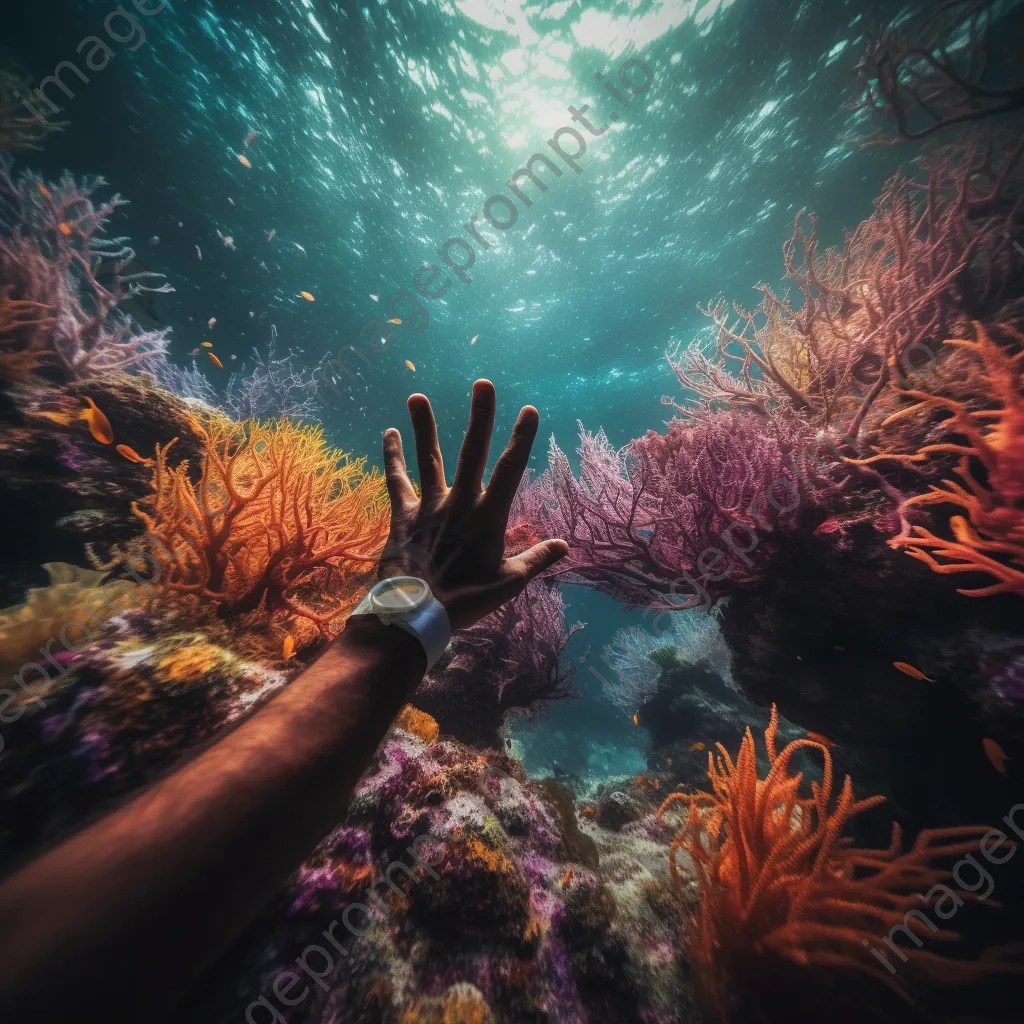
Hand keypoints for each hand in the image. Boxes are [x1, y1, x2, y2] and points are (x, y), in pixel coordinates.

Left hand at [377, 379, 567, 630]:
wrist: (415, 613)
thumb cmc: (466, 601)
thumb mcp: (508, 584)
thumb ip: (536, 560)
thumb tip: (564, 545)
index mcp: (488, 517)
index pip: (510, 470)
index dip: (521, 439)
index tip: (528, 410)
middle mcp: (459, 502)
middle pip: (472, 452)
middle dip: (479, 417)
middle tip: (482, 384)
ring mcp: (429, 506)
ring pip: (428, 458)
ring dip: (424, 426)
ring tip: (416, 396)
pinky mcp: (403, 515)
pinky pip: (397, 480)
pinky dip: (392, 456)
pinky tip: (388, 432)